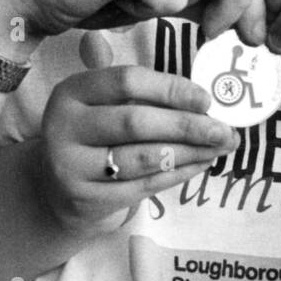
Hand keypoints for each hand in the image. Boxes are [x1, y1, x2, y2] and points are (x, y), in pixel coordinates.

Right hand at [38, 65, 238, 235]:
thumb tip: (200, 95)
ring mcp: (72, 166)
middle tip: (225, 130)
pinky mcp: (87, 199)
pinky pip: (143, 185)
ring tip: (220, 147)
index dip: (170, 88)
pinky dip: (178, 174)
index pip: (126, 81)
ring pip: (142, 158)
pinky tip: (201, 164)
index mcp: (72, 91)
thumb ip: (138, 92)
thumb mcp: (100, 103)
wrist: (55, 188)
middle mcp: (65, 126)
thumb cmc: (92, 134)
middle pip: (135, 122)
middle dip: (187, 125)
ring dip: (189, 153)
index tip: (206, 98)